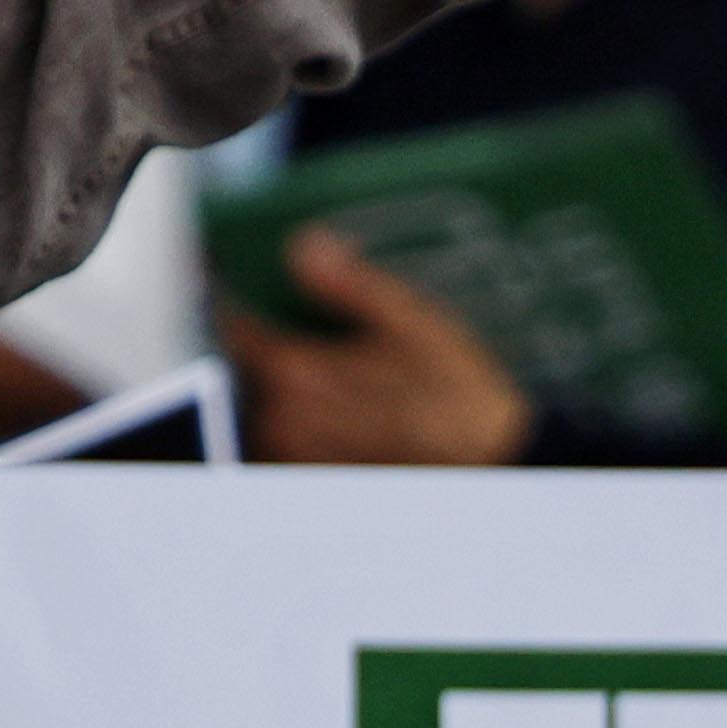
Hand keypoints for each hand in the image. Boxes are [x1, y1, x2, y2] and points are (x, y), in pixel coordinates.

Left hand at [223, 226, 533, 466]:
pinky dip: (297, 422)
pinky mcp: (313, 481)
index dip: (232, 297)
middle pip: (248, 367)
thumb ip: (349, 285)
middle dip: (268, 343)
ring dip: (282, 386)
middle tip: (311, 330)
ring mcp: (296, 456)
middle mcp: (283, 419)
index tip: (235, 277)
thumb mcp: (412, 323)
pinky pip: (284, 443)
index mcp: (297, 374)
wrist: (494, 469)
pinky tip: (341, 412)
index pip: (235, 326)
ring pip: (263, 405)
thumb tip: (305, 247)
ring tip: (337, 375)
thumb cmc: (458, 399)